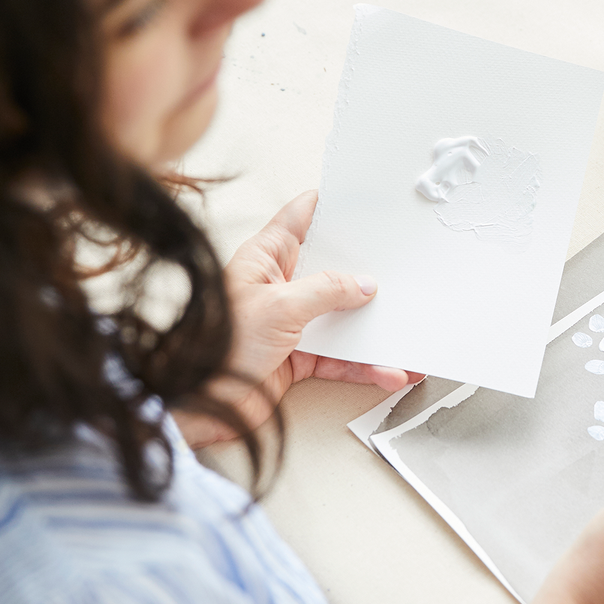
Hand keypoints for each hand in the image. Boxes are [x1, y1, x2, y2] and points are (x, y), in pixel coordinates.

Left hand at [176, 190, 419, 446]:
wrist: (200, 404)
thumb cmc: (219, 348)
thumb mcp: (279, 306)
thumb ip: (325, 290)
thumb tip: (362, 284)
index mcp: (264, 260)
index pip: (297, 219)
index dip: (326, 205)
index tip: (357, 199)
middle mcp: (278, 288)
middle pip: (330, 270)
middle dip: (365, 272)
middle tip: (399, 266)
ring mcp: (290, 323)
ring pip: (341, 319)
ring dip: (373, 330)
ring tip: (404, 332)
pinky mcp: (298, 358)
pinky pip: (341, 358)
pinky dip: (366, 366)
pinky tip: (389, 371)